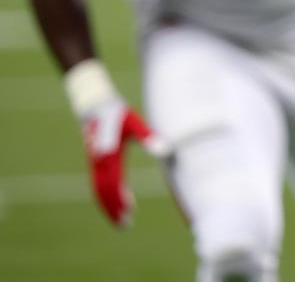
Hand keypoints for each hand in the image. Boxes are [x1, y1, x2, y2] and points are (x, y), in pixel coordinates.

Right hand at [78, 96, 168, 226]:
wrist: (96, 106)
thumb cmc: (118, 114)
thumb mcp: (134, 123)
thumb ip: (148, 137)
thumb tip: (164, 151)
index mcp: (110, 156)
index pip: (113, 185)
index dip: (119, 201)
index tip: (129, 214)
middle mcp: (99, 163)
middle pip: (103, 192)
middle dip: (113, 210)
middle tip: (125, 224)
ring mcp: (94, 164)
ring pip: (98, 190)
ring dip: (107, 206)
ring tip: (121, 219)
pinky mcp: (94, 163)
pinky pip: (97, 184)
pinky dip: (104, 196)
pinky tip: (118, 198)